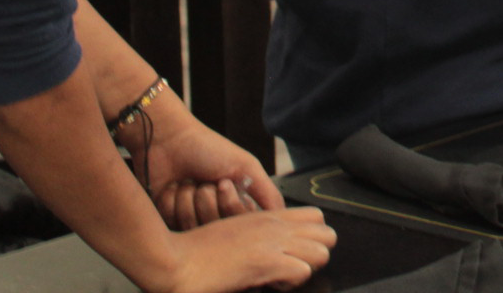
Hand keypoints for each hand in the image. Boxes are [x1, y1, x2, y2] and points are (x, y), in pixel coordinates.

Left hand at [139, 113, 283, 229]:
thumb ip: (268, 195)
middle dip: (208, 199)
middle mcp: (215, 214)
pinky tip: (172, 186)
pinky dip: (171, 200)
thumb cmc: (207, 148)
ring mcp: (190, 219)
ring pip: (192, 227)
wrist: (168, 138)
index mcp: (236, 204)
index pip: (240, 226)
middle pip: (216, 228)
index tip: (224, 183)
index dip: (231, 205)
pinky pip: (171, 224)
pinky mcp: (166, 221)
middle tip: (204, 181)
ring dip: (188, 198)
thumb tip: (283, 219)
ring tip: (187, 181)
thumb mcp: (246, 167)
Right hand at [142, 208, 334, 292]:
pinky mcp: (265, 262)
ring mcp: (271, 243)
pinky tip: (272, 285)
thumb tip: (273, 251)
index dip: (312, 237)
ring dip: (307, 268)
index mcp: (267, 217)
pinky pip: (302, 271)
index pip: (316, 216)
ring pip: (322, 251)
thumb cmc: (197, 251)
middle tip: (294, 266)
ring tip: (284, 277)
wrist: (175, 261)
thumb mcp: (234, 232)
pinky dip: (292, 282)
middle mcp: (274, 226)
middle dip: (317, 253)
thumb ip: (257, 236)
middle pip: (327, 233)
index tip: (295, 252)